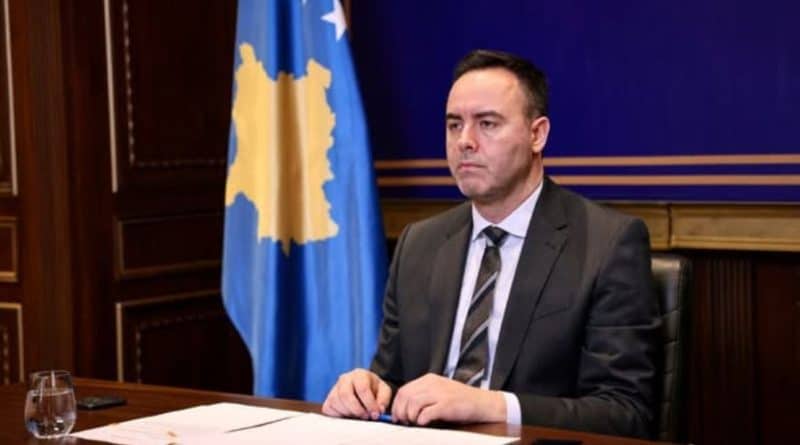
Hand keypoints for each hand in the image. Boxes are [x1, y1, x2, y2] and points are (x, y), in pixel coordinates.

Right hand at [321, 368, 391, 419]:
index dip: (369, 403)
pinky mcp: (328, 400)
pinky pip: (329, 409)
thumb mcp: (384, 391)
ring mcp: (334, 389)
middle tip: (366, 416)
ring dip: (349, 413)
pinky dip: (339, 415)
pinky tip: (348, 415)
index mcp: (359, 374)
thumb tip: (379, 410)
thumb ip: (384, 399)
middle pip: (345, 395)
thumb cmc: (374, 391)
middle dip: (357, 410)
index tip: (375, 414)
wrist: (364, 392)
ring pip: (336, 402)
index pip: (362, 388)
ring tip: (358, 416)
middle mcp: (344, 379)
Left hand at [391, 373, 505, 424]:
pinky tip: (424, 423)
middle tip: (404, 421)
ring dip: (410, 416)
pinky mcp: (446, 405)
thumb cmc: (461, 400)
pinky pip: (425, 413)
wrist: (482, 403)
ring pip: (412, 404)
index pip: (404, 390)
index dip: (397, 404)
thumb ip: (424, 395)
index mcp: (429, 379)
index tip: (397, 415)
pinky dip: (421, 420)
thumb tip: (405, 408)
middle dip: (400, 411)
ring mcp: (440, 393)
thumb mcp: (440, 391)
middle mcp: (433, 384)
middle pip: (405, 396)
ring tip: (415, 423)